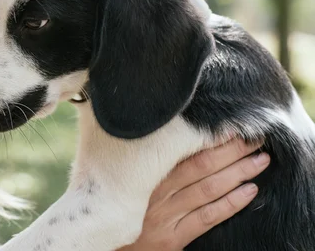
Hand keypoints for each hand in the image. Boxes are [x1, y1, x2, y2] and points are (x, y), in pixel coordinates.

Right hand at [118, 138, 269, 250]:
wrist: (102, 243)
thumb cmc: (114, 207)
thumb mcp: (122, 180)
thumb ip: (140, 161)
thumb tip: (160, 134)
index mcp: (144, 173)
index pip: (184, 150)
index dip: (211, 137)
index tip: (232, 124)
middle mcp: (155, 192)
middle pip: (202, 166)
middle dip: (232, 150)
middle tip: (255, 137)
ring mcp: (165, 216)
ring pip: (209, 189)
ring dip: (239, 173)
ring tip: (260, 161)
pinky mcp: (172, 239)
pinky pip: (208, 218)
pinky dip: (231, 203)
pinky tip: (249, 191)